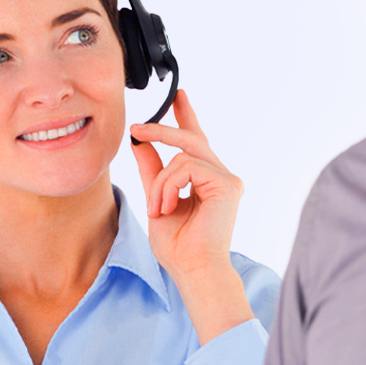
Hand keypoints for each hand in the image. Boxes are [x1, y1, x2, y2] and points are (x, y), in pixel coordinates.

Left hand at [130, 89, 253, 344]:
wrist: (192, 269)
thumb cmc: (178, 245)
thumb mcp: (157, 200)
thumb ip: (152, 171)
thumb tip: (140, 142)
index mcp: (206, 181)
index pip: (196, 142)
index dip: (187, 117)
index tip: (179, 95)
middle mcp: (221, 176)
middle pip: (191, 140)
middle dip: (162, 130)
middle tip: (137, 129)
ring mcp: (227, 179)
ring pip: (183, 155)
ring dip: (161, 181)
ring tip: (158, 207)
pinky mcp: (227, 183)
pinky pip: (187, 166)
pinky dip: (169, 185)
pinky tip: (169, 206)